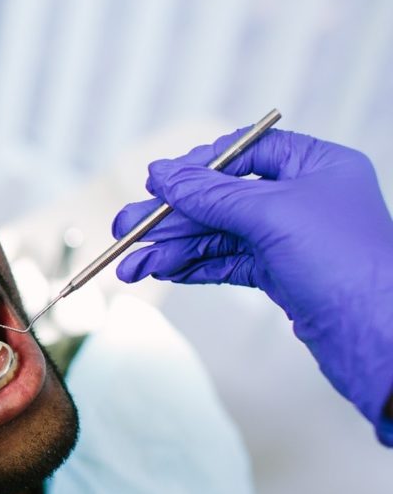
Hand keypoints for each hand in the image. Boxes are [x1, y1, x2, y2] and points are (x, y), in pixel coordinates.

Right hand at [112, 128, 392, 442]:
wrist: (382, 341)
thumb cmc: (346, 264)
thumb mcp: (271, 214)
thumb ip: (211, 194)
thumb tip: (162, 175)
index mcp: (317, 166)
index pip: (245, 152)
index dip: (198, 166)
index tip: (158, 183)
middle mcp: (305, 199)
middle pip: (222, 198)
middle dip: (171, 218)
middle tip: (125, 230)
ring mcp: (293, 240)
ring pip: (218, 236)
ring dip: (172, 249)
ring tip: (130, 267)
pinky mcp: (283, 276)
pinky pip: (226, 263)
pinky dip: (191, 267)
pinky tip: (160, 272)